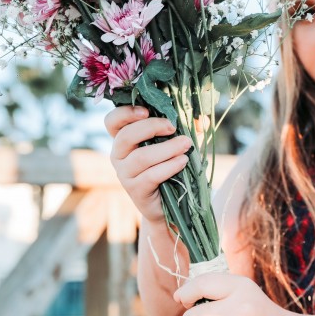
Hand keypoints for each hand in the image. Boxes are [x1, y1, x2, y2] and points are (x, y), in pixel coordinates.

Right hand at [104, 105, 191, 223]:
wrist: (171, 205)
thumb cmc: (172, 167)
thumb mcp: (179, 143)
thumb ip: (188, 129)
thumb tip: (201, 119)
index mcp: (125, 139)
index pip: (112, 122)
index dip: (125, 113)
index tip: (146, 110)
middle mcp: (119, 155)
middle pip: (125, 136)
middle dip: (151, 127)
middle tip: (172, 127)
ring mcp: (125, 174)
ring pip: (141, 157)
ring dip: (166, 148)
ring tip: (186, 145)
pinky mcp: (135, 190)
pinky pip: (150, 176)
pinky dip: (169, 166)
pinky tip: (183, 161)